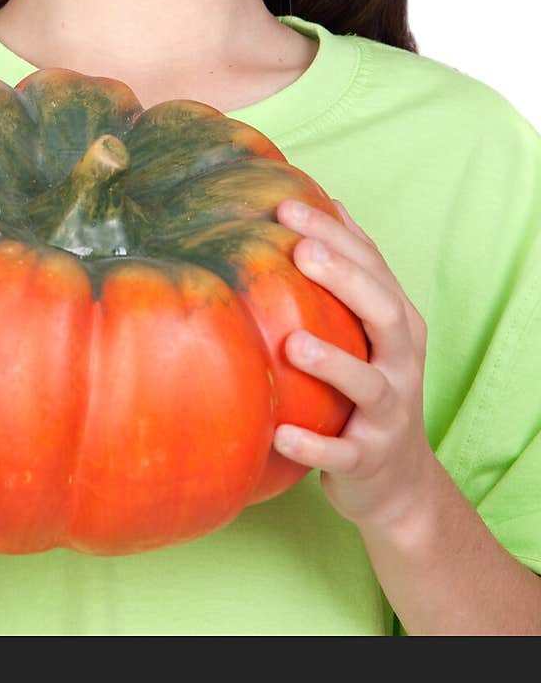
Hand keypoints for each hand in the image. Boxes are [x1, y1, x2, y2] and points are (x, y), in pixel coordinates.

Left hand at [272, 196, 436, 531]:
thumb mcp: (371, 330)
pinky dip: (315, 445)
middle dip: (345, 279)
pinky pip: (343, 453)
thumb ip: (356, 272)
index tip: (287, 206)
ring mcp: (390, 413)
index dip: (335, 234)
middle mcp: (402, 363)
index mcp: (400, 324)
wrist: (396, 482)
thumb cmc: (370, 387)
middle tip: (299, 250)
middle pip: (383, 313)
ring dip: (334, 363)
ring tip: (293, 343)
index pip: (373, 268)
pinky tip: (280, 433)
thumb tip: (330, 200)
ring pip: (369, 385)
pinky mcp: (369, 458)